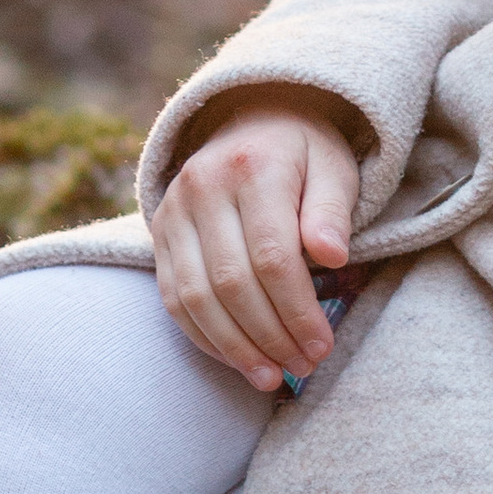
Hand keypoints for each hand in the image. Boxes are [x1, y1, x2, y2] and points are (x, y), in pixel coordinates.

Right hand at [149, 92, 361, 392]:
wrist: (251, 117)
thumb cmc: (304, 153)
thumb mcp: (334, 168)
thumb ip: (332, 211)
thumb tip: (333, 257)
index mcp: (254, 166)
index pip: (273, 256)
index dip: (297, 310)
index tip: (322, 346)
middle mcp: (203, 186)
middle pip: (232, 281)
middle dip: (270, 335)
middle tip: (303, 366)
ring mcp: (173, 210)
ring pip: (195, 296)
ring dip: (234, 347)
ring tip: (270, 376)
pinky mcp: (158, 231)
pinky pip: (173, 297)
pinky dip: (204, 336)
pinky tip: (236, 359)